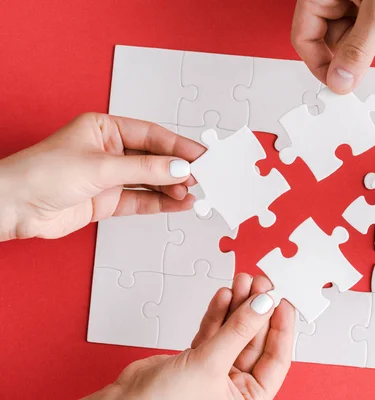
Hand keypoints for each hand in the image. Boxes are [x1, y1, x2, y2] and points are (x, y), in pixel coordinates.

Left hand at [0, 113, 204, 240]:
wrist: (14, 208)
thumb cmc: (40, 174)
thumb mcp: (100, 167)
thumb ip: (144, 170)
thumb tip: (177, 168)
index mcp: (104, 128)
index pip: (151, 135)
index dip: (178, 145)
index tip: (201, 155)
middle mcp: (109, 151)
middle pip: (154, 158)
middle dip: (178, 168)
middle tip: (203, 176)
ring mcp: (109, 177)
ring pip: (150, 181)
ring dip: (172, 188)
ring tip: (192, 193)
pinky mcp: (107, 200)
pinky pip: (141, 200)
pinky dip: (160, 203)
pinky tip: (178, 203)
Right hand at [86, 274, 294, 399]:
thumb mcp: (210, 365)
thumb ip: (238, 331)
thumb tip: (263, 305)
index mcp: (249, 399)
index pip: (276, 359)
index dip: (281, 328)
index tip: (283, 301)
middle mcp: (235, 387)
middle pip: (254, 341)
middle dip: (256, 310)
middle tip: (260, 284)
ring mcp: (216, 371)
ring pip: (234, 333)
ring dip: (238, 307)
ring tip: (243, 282)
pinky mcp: (197, 359)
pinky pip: (214, 332)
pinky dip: (218, 314)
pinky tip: (225, 296)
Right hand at [291, 0, 374, 93]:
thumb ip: (360, 49)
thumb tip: (341, 80)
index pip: (304, 38)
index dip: (319, 65)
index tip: (337, 83)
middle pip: (325, 38)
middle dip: (348, 49)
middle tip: (367, 55)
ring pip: (347, 32)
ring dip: (367, 38)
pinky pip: (364, 22)